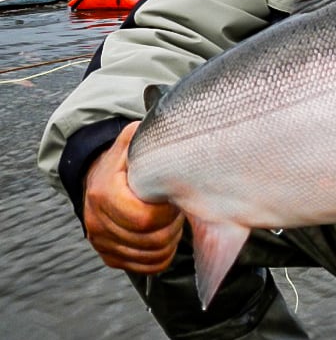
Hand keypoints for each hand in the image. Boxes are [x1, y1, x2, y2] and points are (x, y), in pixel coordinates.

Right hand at [83, 121, 183, 272]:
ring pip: (148, 257)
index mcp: (104, 193)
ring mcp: (101, 241)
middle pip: (149, 241)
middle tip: (178, 212)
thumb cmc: (123, 162)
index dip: (168, 214)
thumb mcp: (130, 142)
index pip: (144, 219)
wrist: (97, 178)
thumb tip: (170, 129)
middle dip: (172, 228)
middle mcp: (97, 221)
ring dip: (169, 243)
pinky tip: (165, 239)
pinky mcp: (108, 255)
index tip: (176, 201)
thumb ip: (145, 136)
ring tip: (172, 223)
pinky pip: (141, 268)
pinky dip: (160, 258)